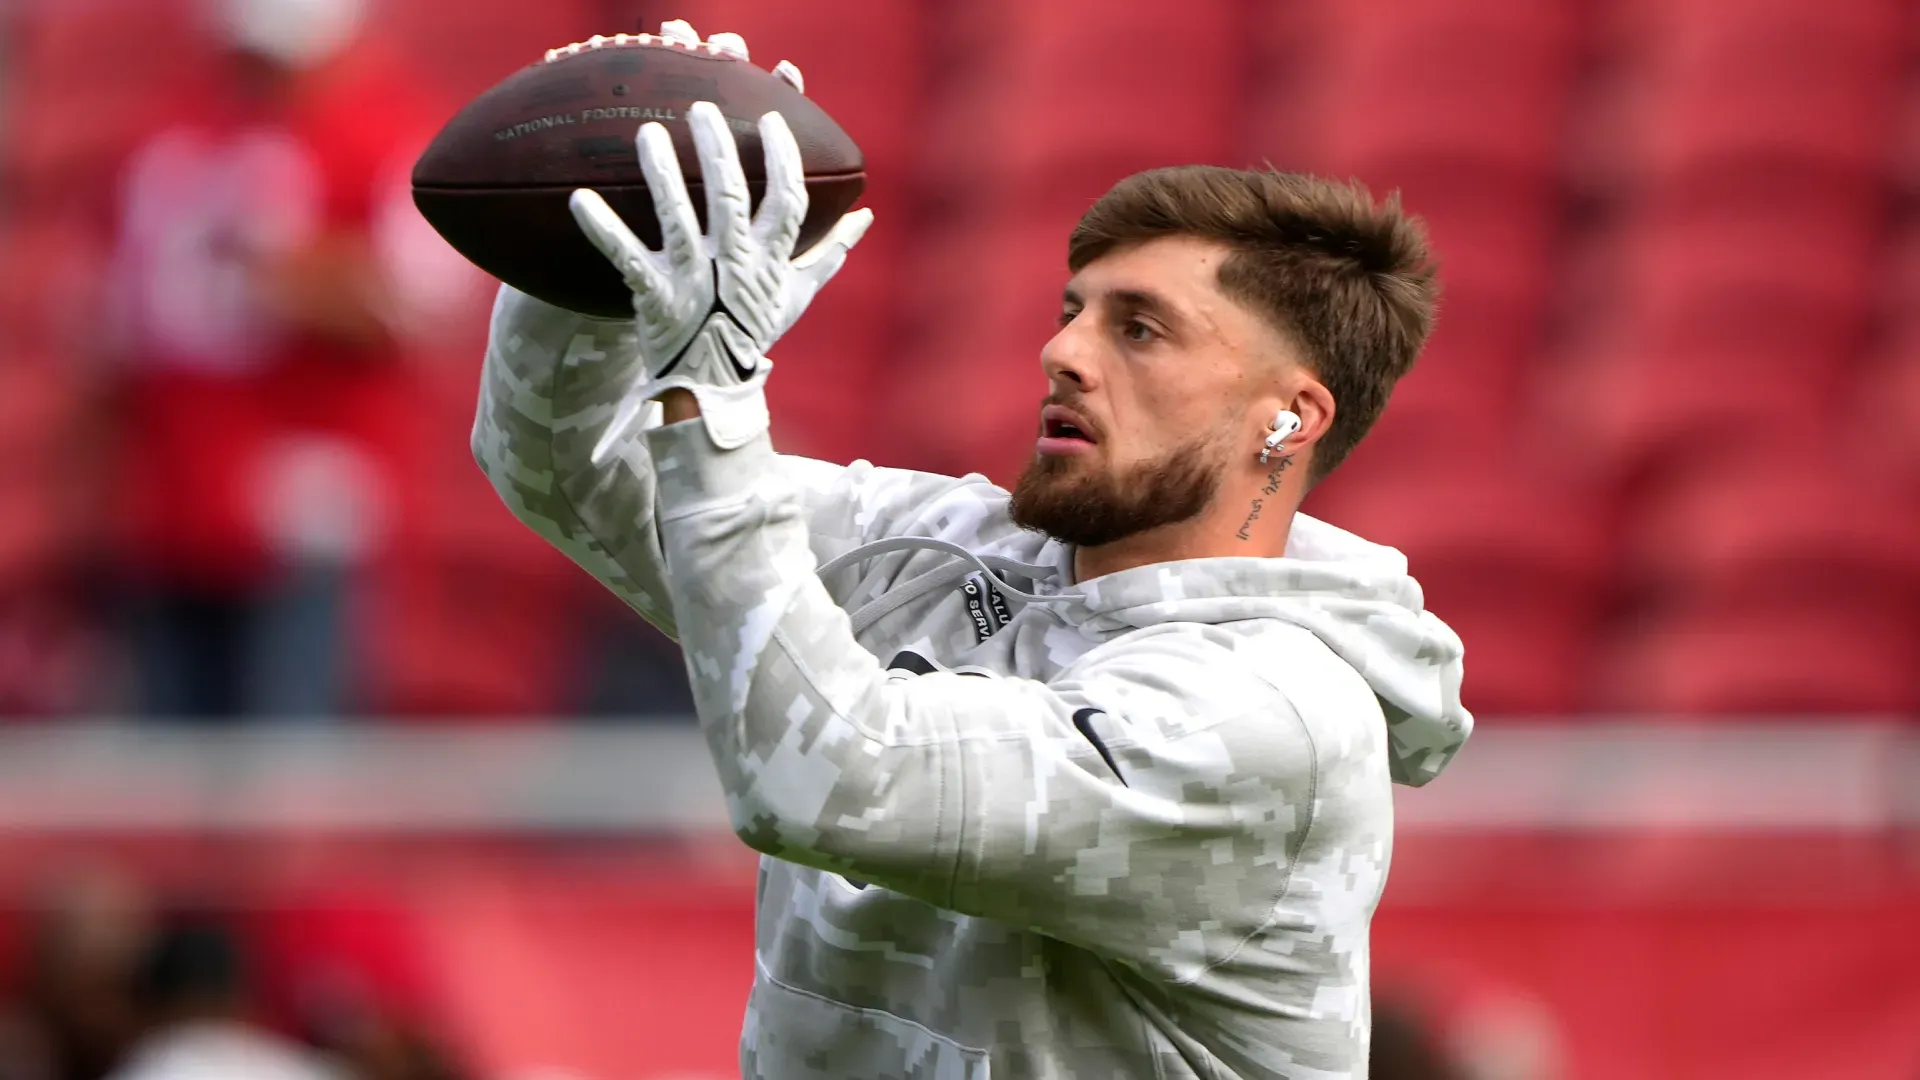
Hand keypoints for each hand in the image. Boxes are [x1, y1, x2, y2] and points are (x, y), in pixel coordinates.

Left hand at [568, 26, 872, 459]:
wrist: (712, 386)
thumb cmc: (753, 330)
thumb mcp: (798, 293)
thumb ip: (830, 252)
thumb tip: (864, 217)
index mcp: (770, 260)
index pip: (788, 200)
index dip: (782, 157)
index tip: (772, 119)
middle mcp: (734, 264)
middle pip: (731, 196)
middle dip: (718, 148)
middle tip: (702, 108)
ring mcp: (694, 280)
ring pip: (677, 217)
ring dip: (661, 171)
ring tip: (648, 132)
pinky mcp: (655, 295)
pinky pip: (626, 256)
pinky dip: (602, 228)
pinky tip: (579, 198)